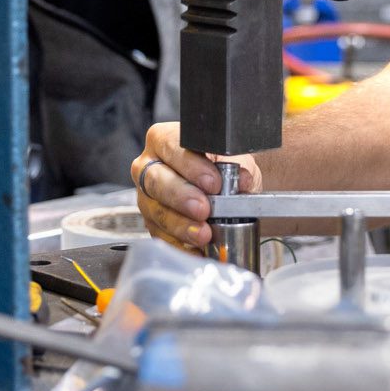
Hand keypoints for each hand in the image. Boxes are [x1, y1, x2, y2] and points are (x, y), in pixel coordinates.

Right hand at [130, 122, 262, 250]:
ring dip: (181, 224)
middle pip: (156, 181)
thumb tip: (242, 180)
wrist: (223, 189)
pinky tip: (196, 250)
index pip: (170, 147)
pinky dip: (180, 244)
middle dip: (182, 196)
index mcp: (163, 140)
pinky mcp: (151, 223)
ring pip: (157, 211)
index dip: (191, 166)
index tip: (214, 183)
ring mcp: (147, 197)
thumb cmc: (220, 168)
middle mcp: (148, 167)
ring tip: (203, 233)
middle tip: (204, 208)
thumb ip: (235, 166)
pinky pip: (160, 236)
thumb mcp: (232, 159)